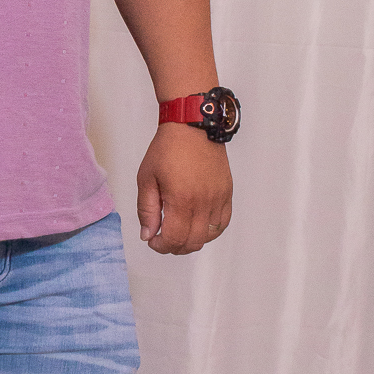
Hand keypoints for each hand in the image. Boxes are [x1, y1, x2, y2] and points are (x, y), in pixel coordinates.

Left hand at [137, 124, 232, 253]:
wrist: (192, 127)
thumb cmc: (167, 149)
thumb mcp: (146, 178)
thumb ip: (147, 210)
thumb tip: (148, 234)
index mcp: (181, 199)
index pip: (175, 239)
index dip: (161, 246)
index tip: (152, 241)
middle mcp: (204, 202)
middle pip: (193, 242)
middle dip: (175, 247)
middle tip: (163, 239)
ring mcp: (218, 199)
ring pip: (209, 236)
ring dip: (192, 240)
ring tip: (179, 232)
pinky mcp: (227, 193)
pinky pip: (223, 222)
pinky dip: (210, 231)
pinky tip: (197, 225)